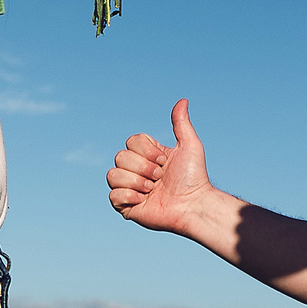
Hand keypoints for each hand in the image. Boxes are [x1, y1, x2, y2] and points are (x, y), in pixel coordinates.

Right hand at [107, 98, 224, 238]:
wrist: (193, 205)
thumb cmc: (194, 178)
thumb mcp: (190, 145)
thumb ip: (181, 124)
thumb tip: (182, 100)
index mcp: (147, 156)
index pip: (131, 141)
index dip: (146, 150)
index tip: (164, 161)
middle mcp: (136, 171)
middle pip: (120, 157)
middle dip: (143, 167)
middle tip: (161, 177)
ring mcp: (130, 189)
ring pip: (112, 175)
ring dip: (136, 181)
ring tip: (153, 189)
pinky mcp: (126, 207)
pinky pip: (112, 195)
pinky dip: (129, 196)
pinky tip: (144, 201)